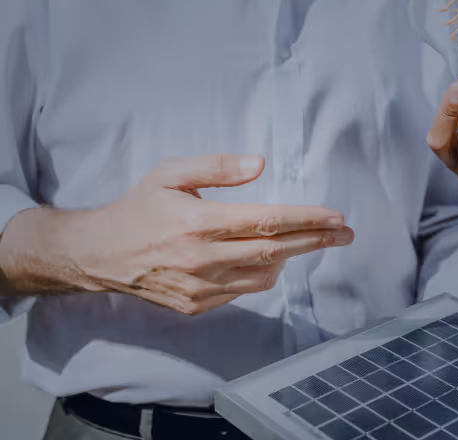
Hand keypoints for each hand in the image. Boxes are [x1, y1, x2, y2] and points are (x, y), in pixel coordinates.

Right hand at [0, 154, 353, 314]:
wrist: (101, 254)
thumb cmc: (139, 208)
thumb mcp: (170, 174)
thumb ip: (216, 167)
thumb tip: (260, 164)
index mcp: (198, 223)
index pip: (266, 221)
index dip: (306, 219)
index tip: (336, 217)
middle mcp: (202, 259)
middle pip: (275, 251)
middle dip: (316, 241)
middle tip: (346, 233)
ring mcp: (200, 287)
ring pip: (264, 276)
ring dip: (292, 257)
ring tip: (309, 241)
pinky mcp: (196, 306)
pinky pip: (243, 291)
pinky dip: (262, 274)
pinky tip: (266, 256)